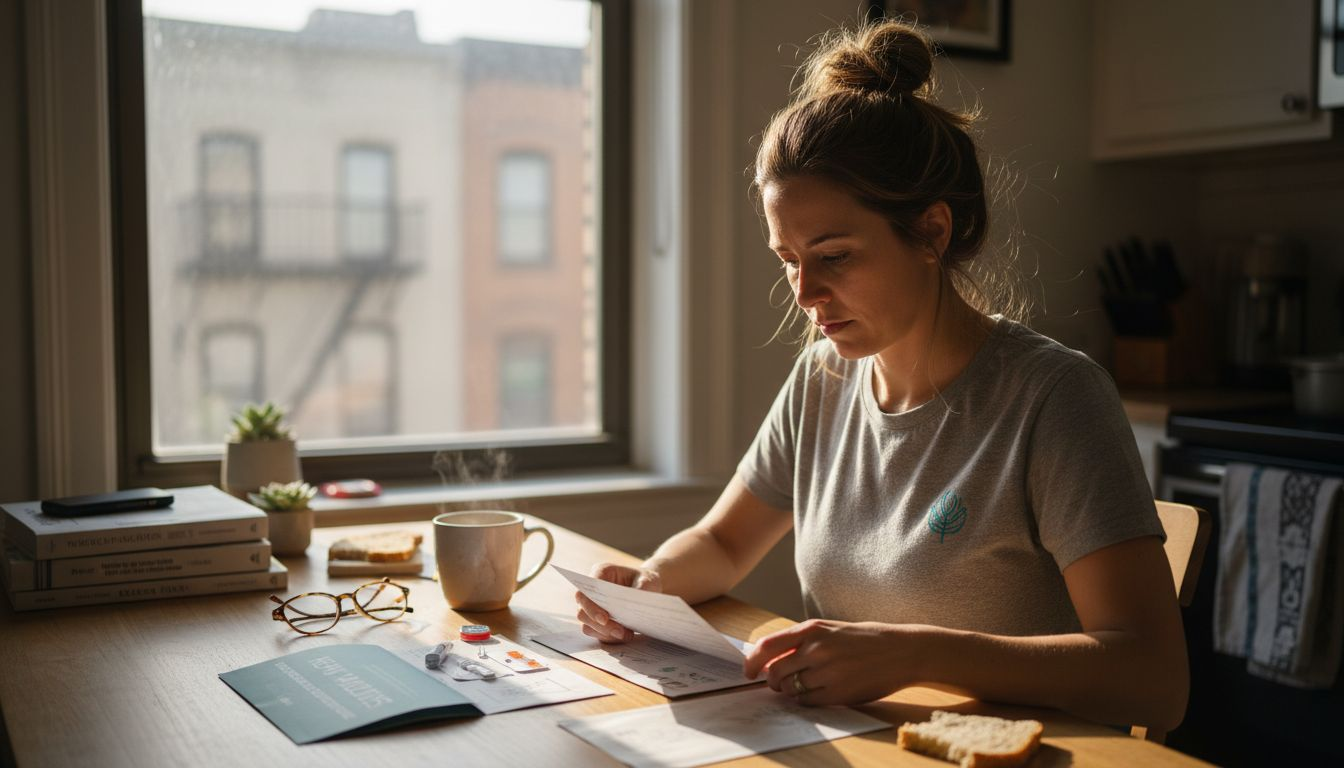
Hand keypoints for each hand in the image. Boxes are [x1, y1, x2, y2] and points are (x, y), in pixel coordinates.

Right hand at [575, 562, 661, 642]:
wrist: (647, 590)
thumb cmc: (645, 581)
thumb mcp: (649, 581)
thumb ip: (642, 589)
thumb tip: (631, 605)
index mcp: (602, 572)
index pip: (588, 587)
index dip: (592, 604)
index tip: (605, 619)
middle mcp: (591, 589)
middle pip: (582, 610)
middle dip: (600, 624)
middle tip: (620, 632)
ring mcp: (591, 605)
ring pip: (586, 623)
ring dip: (605, 633)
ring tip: (626, 634)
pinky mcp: (595, 619)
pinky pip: (594, 632)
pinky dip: (607, 637)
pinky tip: (624, 635)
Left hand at [742, 619, 919, 704]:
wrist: (902, 651)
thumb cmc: (865, 639)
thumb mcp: (831, 630)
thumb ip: (802, 641)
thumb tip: (770, 658)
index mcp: (812, 630)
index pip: (767, 646)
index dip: (752, 661)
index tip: (748, 671)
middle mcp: (816, 649)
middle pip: (774, 672)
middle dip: (771, 682)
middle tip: (778, 684)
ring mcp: (827, 672)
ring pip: (789, 689)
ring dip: (790, 691)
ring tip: (804, 685)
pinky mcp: (838, 693)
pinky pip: (807, 701)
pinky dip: (806, 700)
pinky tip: (818, 692)